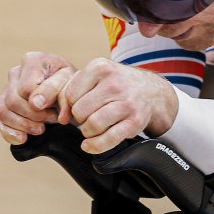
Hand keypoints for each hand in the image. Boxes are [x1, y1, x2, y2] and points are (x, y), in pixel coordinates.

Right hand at [0, 51, 75, 143]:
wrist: (71, 94)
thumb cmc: (72, 86)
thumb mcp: (72, 87)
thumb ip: (58, 92)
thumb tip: (36, 104)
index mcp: (33, 61)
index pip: (26, 88)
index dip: (41, 104)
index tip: (56, 111)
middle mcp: (16, 72)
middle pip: (13, 100)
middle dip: (33, 116)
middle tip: (51, 120)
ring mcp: (7, 89)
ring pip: (2, 111)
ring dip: (23, 125)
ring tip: (41, 129)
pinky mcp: (4, 105)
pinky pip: (0, 121)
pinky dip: (10, 133)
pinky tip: (24, 139)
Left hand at [58, 58, 178, 152]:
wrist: (150, 91)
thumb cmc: (115, 85)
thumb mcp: (94, 77)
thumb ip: (70, 91)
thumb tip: (62, 118)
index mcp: (100, 67)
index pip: (70, 94)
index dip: (71, 105)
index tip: (79, 106)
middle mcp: (114, 83)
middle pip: (80, 111)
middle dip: (80, 118)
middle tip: (87, 117)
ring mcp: (127, 103)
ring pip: (92, 125)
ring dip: (87, 132)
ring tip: (91, 128)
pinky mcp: (135, 121)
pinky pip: (109, 139)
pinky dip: (95, 146)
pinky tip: (89, 145)